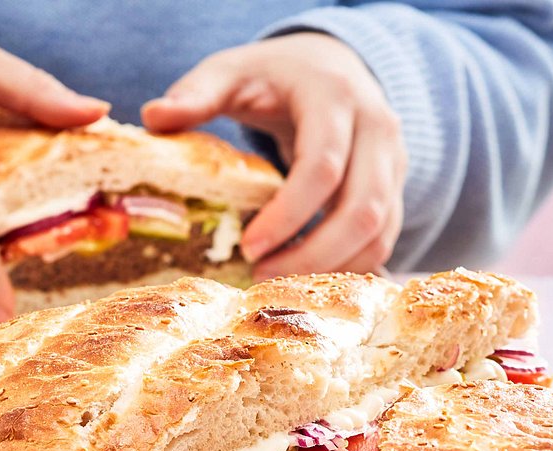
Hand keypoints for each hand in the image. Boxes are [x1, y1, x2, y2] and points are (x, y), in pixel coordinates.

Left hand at [143, 32, 406, 279]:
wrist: (333, 68)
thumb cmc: (276, 75)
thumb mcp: (233, 71)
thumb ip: (197, 92)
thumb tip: (156, 118)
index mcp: (336, 98)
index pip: (322, 167)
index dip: (288, 215)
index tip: (248, 247)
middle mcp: (378, 130)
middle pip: (362, 210)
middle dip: (313, 254)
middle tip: (261, 275)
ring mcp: (396, 163)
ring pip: (379, 233)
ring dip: (332, 267)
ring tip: (279, 280)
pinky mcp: (396, 191)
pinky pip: (383, 241)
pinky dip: (348, 266)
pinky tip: (305, 274)